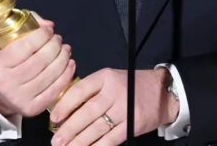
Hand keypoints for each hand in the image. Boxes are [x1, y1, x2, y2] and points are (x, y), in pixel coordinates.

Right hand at [0, 16, 75, 117]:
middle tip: (59, 39)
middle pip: (41, 60)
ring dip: (63, 58)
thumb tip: (49, 25)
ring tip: (66, 49)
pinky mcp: (33, 108)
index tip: (49, 30)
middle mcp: (7, 83)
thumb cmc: (6, 64)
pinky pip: (55, 89)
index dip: (41, 35)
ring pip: (50, 74)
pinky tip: (70, 64)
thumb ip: (26, 28)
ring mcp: (20, 98)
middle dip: (55, 46)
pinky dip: (66, 74)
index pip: (25, 46)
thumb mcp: (7, 44)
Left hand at [49, 68, 177, 145]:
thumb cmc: (130, 86)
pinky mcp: (133, 124)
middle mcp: (115, 91)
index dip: (65, 105)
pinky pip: (112, 139)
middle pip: (87, 112)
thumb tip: (65, 111)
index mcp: (105, 77)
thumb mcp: (110, 79)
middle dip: (69, 129)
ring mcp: (125, 108)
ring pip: (97, 128)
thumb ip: (91, 91)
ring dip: (80, 141)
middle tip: (56, 141)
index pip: (80, 90)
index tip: (54, 118)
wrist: (163, 92)